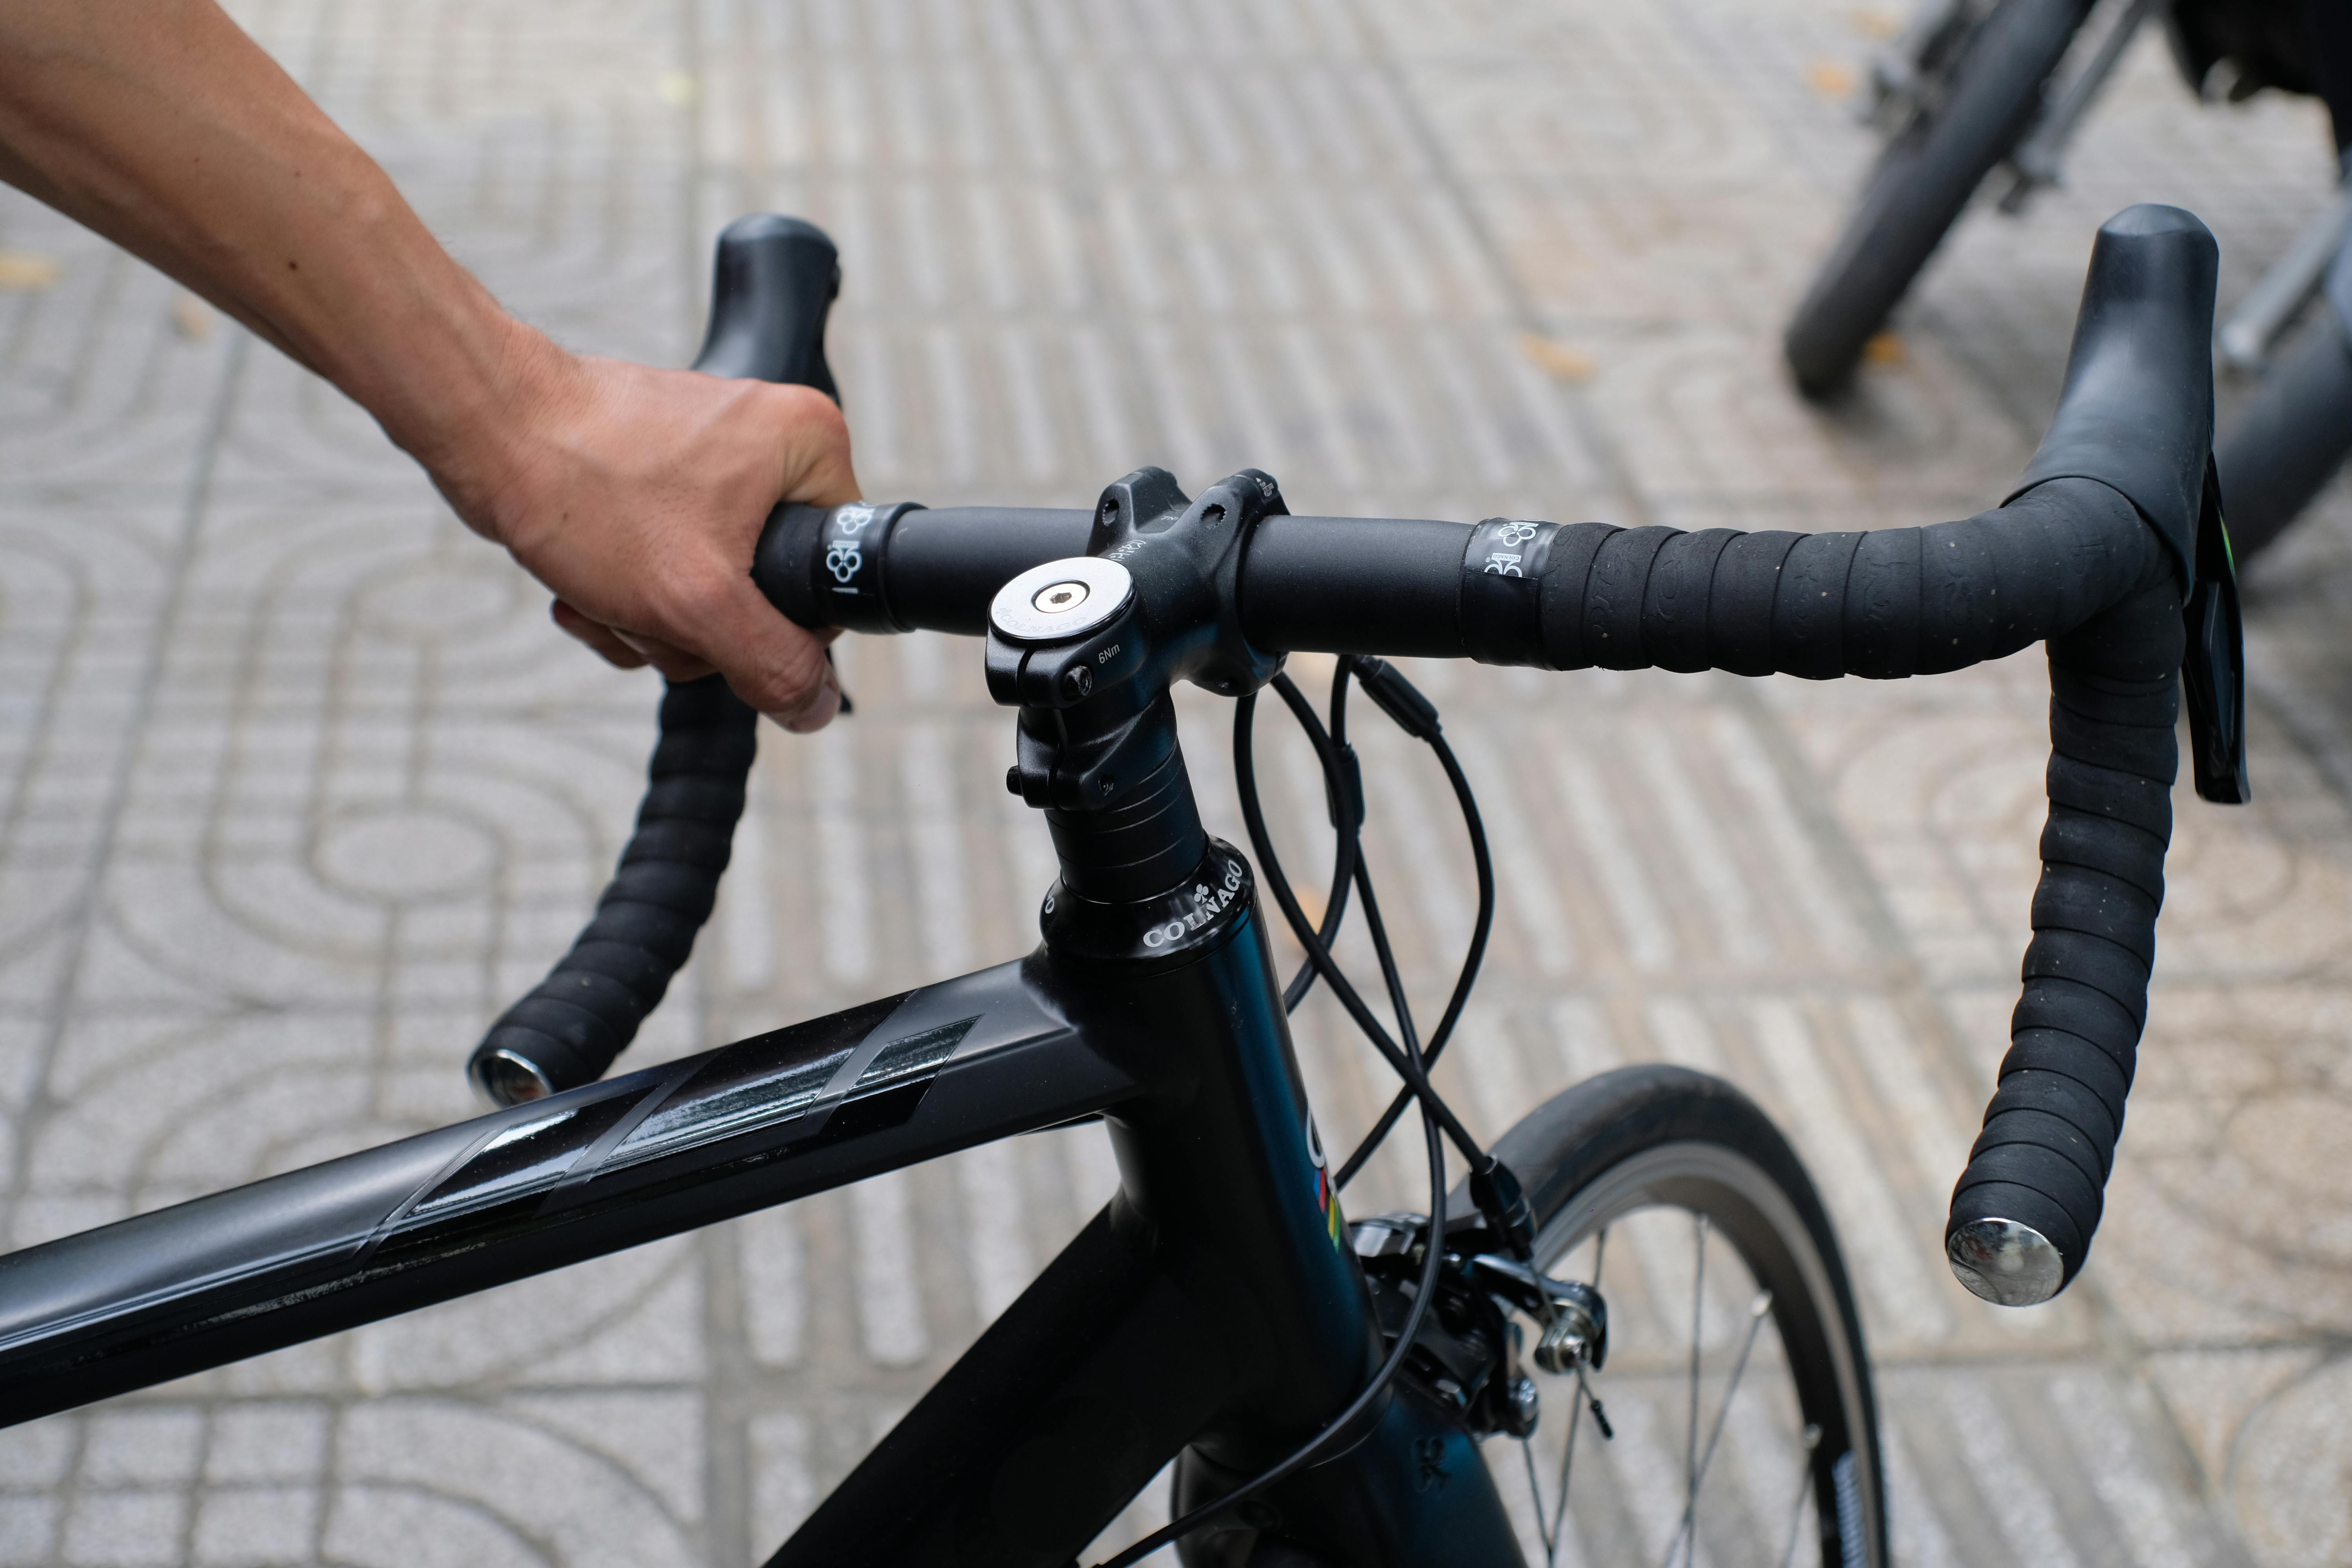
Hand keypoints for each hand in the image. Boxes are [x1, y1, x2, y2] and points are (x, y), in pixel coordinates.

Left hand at [429, 339, 859, 729]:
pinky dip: (624, 592)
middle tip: (645, 609)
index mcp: (810, 446)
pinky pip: (666, 564)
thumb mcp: (697, 602)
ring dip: (649, 618)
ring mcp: (711, 454)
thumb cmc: (586, 490)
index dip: (776, 627)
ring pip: (709, 587)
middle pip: (765, 591)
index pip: (831, 577)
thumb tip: (815, 705)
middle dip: (692, 627)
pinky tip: (581, 588)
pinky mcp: (658, 472)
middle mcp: (771, 439)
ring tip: (602, 594)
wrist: (484, 429)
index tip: (712, 622)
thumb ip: (770, 662)